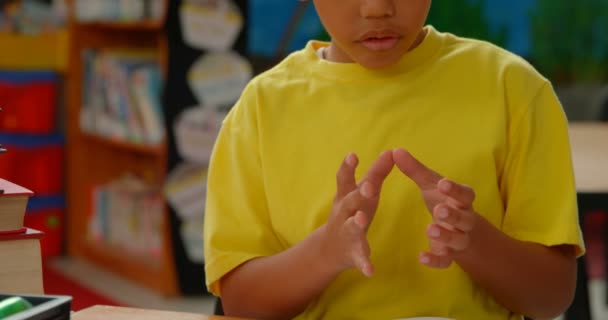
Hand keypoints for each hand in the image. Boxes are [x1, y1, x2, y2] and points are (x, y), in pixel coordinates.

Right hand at [321, 150, 393, 276]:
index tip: (353, 155)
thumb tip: (392, 151)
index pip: (345, 179)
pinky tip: (371, 270)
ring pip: (352, 228)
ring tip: (362, 219)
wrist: (329, 249)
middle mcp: (344, 214)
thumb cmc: (351, 212)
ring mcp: (347, 233)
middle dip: (358, 194)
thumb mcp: (362, 193)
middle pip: (350, 202)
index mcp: (347, 197)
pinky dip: (364, 264)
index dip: (348, 167)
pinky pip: (359, 259)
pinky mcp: (353, 254)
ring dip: (356, 223)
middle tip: (369, 186)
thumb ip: (377, 173)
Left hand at [393, 148, 477, 268]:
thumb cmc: (443, 200)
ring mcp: (458, 238)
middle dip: (453, 214)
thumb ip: (414, 170)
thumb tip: (395, 150)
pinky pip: (446, 261)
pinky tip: (421, 257)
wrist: (459, 229)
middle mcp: (464, 219)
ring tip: (430, 229)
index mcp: (461, 200)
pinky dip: (436, 261)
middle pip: (464, 218)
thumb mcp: (430, 185)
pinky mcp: (449, 255)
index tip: (443, 184)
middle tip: (439, 210)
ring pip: (458, 240)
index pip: (465, 194)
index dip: (456, 189)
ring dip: (446, 235)